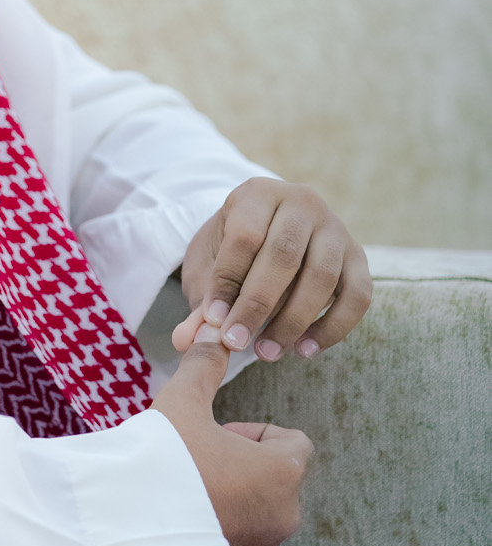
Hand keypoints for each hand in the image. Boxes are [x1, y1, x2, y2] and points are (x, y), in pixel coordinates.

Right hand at [152, 325, 314, 545]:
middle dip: (243, 464)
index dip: (256, 431)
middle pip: (276, 476)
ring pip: (260, 508)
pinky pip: (243, 538)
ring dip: (234, 494)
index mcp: (283, 471)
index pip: (293, 441)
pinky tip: (186, 516)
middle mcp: (285, 513)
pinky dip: (224, 525)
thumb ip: (205, 364)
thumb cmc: (163, 458)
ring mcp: (263, 545)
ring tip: (189, 488)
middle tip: (198, 459)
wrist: (124, 523)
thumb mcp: (182, 401)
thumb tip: (215, 329)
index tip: (218, 433)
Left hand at [174, 178, 370, 364]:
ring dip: (293, 321)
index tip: (213, 321)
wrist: (264, 235)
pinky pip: (357, 295)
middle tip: (236, 342)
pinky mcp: (359, 257)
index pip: (245, 236)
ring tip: (265, 352)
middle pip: (285, 254)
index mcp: (258, 194)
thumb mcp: (207, 267)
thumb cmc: (230, 253)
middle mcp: (302, 203)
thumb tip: (187, 340)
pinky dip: (333, 328)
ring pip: (322, 276)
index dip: (228, 282)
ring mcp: (335, 228)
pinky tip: (304, 350)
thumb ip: (201, 301)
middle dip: (258, 305)